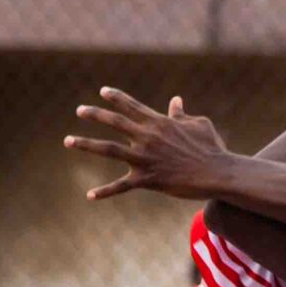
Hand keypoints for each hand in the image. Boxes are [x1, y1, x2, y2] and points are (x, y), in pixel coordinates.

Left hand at [67, 89, 232, 201]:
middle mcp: (147, 137)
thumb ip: (181, 113)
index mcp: (159, 123)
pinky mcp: (147, 179)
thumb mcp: (198, 123)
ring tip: (67, 141)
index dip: (116, 97)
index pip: (132, 106)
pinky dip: (105, 191)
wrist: (218, 172)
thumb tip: (175, 101)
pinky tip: (89, 195)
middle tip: (79, 111)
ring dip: (86, 144)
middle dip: (94, 115)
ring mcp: (145, 158)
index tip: (102, 91)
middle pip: (114, 122)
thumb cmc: (211, 147)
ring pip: (109, 149)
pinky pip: (122, 186)